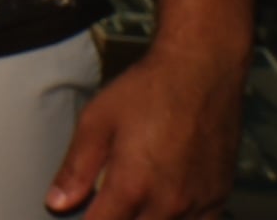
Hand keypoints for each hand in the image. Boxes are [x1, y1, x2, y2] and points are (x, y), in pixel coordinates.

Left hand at [43, 42, 243, 216]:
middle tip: (106, 205)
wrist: (201, 70)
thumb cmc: (147, 90)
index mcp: (132, 185)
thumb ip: (76, 168)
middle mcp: (169, 202)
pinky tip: (162, 208)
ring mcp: (198, 203)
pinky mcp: (219, 197)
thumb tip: (56, 204)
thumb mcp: (96, 121)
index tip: (79, 215)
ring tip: (132, 203)